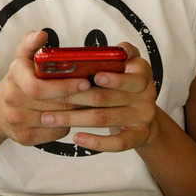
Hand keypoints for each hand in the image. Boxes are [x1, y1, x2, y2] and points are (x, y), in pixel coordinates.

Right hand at [0, 30, 91, 146]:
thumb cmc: (16, 80)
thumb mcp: (20, 58)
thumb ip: (30, 44)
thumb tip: (41, 34)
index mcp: (14, 78)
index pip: (39, 87)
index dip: (64, 86)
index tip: (85, 82)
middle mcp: (13, 101)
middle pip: (52, 104)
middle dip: (77, 99)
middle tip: (96, 93)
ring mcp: (18, 122)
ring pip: (56, 120)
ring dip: (76, 112)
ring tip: (91, 103)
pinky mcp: (25, 138)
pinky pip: (55, 134)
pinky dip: (67, 125)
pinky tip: (74, 116)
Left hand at [39, 42, 156, 152]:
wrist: (145, 113)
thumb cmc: (125, 82)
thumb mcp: (126, 63)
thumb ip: (115, 54)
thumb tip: (93, 52)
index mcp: (142, 72)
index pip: (129, 76)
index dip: (113, 79)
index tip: (94, 76)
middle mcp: (146, 95)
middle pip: (106, 98)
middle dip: (75, 98)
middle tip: (51, 98)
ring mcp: (143, 117)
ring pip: (104, 119)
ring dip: (74, 119)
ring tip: (50, 118)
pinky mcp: (138, 136)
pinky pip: (116, 143)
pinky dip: (95, 142)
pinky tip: (76, 137)